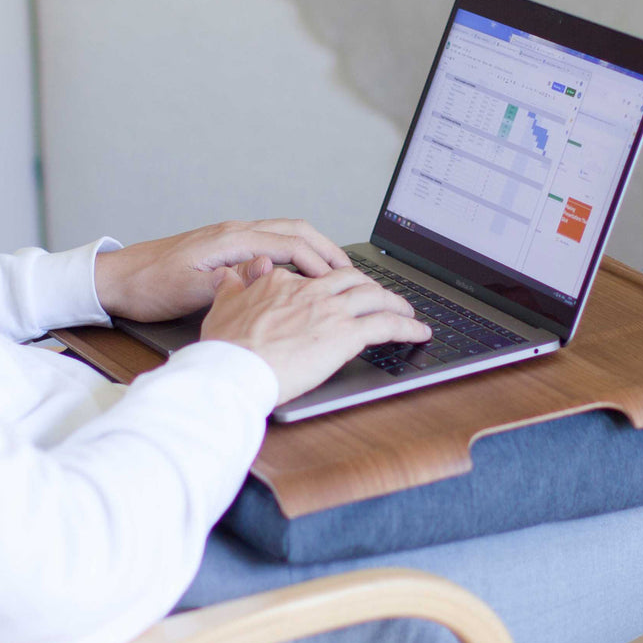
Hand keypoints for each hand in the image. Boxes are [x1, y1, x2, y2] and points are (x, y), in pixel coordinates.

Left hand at [93, 219, 352, 321]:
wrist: (118, 278)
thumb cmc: (149, 285)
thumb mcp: (189, 291)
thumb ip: (230, 283)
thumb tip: (264, 280)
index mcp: (231, 240)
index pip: (289, 245)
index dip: (319, 263)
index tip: (338, 282)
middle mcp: (235, 232)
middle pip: (295, 230)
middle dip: (327, 248)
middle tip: (350, 271)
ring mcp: (231, 237)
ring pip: (285, 233)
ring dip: (313, 248)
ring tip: (334, 270)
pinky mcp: (225, 247)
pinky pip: (271, 243)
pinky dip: (295, 253)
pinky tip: (299, 272)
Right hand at [200, 264, 431, 404]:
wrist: (235, 369)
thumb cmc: (226, 347)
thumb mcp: (222, 306)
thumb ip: (232, 286)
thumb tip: (230, 273)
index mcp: (282, 283)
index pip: (315, 278)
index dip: (332, 285)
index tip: (338, 293)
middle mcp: (311, 290)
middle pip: (352, 279)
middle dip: (371, 286)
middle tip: (381, 296)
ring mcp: (331, 310)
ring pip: (375, 296)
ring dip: (396, 302)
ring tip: (407, 310)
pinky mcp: (347, 334)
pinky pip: (388, 324)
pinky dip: (408, 326)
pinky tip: (420, 332)